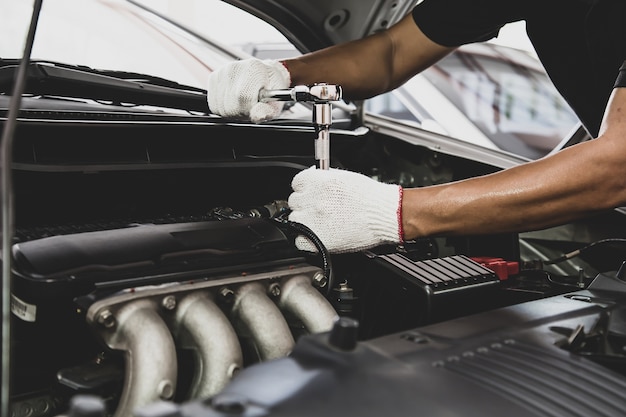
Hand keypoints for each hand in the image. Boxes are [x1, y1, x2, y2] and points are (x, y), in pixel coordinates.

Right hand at [207, 58, 289, 122]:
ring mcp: (221, 72)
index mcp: (253, 68)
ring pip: (221, 108)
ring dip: (233, 111)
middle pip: (230, 105)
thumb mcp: (276, 100)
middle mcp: (234, 67)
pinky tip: (234, 100)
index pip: (243, 97)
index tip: (256, 106)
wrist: (264, 74)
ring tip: (243, 102)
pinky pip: (214, 105)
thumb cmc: (270, 87)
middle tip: (250, 105)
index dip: (250, 108)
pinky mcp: (213, 78)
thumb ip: (269, 110)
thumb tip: (259, 116)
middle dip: (241, 112)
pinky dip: (224, 108)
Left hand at [288, 167, 403, 252]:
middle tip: (319, 209)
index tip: (310, 193)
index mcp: (317, 181)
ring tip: (321, 222)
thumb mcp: (345, 177)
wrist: (385, 215)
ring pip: (295, 220)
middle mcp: (312, 199)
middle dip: (305, 204)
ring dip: (305, 221)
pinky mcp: (317, 239)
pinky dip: (306, 239)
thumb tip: (314, 180)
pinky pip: (299, 240)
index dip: (305, 189)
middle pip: (295, 201)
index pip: (297, 183)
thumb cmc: (371, 197)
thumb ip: (324, 178)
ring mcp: (312, 220)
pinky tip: (317, 235)